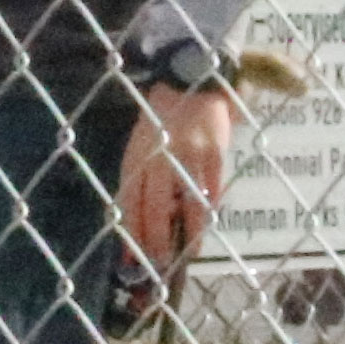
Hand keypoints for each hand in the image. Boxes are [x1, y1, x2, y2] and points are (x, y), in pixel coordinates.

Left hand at [118, 83, 237, 276]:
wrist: (188, 81)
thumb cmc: (160, 120)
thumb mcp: (141, 145)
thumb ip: (140, 178)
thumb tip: (138, 220)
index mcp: (136, 156)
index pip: (130, 202)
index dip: (131, 232)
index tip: (132, 258)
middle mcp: (159, 157)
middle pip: (156, 207)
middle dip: (157, 239)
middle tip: (160, 262)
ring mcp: (188, 154)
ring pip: (188, 203)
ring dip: (189, 232)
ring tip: (189, 252)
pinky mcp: (215, 151)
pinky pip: (212, 187)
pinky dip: (210, 207)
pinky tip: (208, 221)